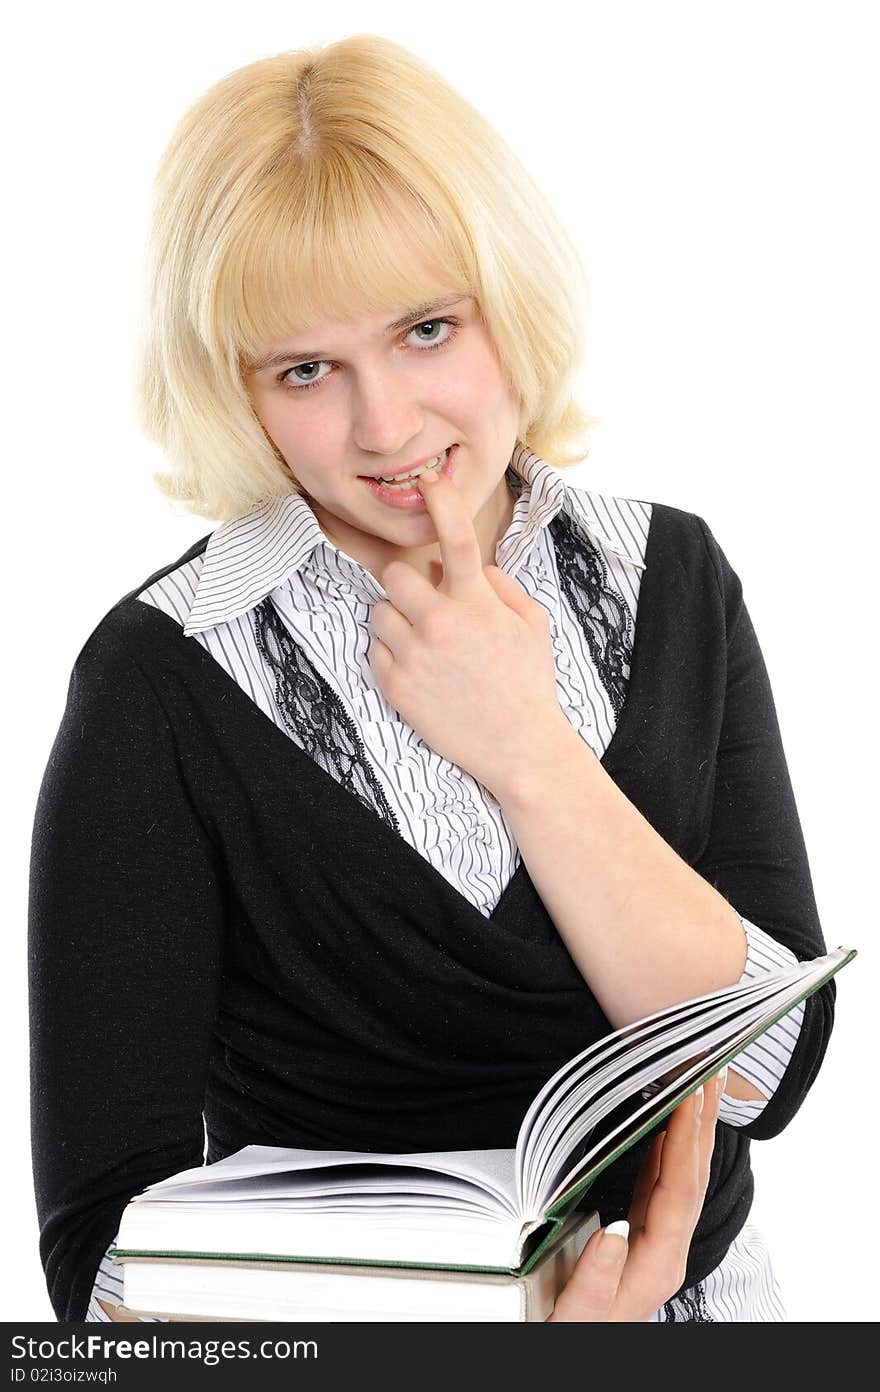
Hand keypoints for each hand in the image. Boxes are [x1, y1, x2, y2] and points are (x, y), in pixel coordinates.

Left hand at [367, 466, 566, 796]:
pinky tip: (421, 671)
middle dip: (407, 585)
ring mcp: (414, 656)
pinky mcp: (396, 686)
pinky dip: (392, 655)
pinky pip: (375, 651)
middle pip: (394, 575)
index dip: (441, 503)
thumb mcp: (533, 625)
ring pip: (380, 613)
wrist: (518, 747)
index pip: (456, 540)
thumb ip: (501, 586)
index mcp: (477, 604)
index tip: (428, 482)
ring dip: (398, 621)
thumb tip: (471, 568)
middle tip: (426, 604)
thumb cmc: (529, 683)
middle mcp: (441, 624)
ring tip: (426, 645)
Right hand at [546, 1068, 725, 1321]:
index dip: (686, 1139)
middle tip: (712, 1069)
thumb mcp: (576, 1319)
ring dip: (691, 1129)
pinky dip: (666, 1149)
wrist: (571, 1352)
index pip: (680, 1190)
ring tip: (699, 1084)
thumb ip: (595, 1281)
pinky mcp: (639, 1238)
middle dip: (703, 1120)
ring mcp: (655, 1245)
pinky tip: (665, 1130)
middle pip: (693, 1176)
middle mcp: (665, 1252)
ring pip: (682, 1177)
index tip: (691, 1094)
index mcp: (657, 1266)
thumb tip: (613, 1231)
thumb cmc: (570, 1337)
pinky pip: (660, 1186)